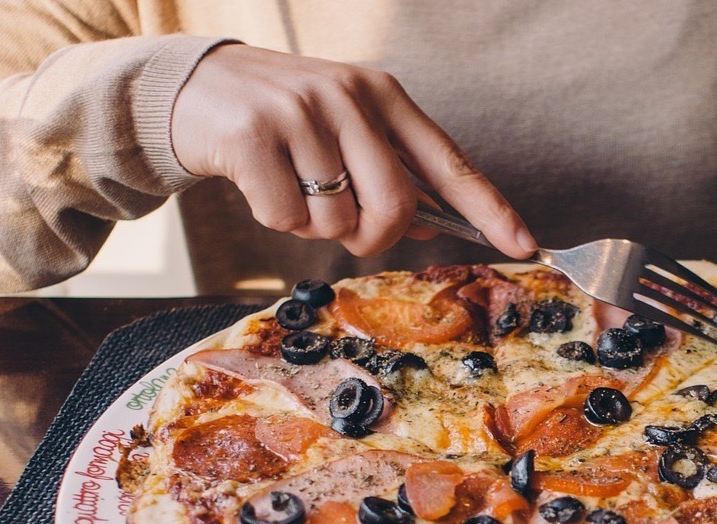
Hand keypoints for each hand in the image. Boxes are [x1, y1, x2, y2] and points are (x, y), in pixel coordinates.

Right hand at [171, 44, 536, 257]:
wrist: (192, 87)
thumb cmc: (282, 117)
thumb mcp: (344, 127)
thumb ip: (388, 171)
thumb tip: (427, 228)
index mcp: (383, 96)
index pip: (449, 162)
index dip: (490, 209)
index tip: (525, 244)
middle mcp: (349, 97)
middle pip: (396, 208)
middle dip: (373, 237)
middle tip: (347, 226)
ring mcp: (300, 113)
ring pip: (336, 221)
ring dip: (314, 226)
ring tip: (291, 183)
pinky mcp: (252, 136)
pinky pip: (286, 219)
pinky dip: (276, 219)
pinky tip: (261, 182)